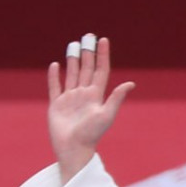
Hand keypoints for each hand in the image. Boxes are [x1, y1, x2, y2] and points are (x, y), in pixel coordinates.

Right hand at [47, 34, 134, 183]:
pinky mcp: (56, 106)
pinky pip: (55, 87)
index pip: (100, 71)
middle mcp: (83, 95)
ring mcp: (70, 100)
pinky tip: (55, 65)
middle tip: (88, 36)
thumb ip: (116, 98)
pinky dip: (54, 76)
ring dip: (73, 60)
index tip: (103, 40)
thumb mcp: (106, 115)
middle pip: (86, 69)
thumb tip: (131, 83)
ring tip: (73, 45)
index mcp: (96, 96)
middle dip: (88, 52)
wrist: (74, 149)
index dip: (102, 56)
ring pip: (72, 74)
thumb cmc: (92, 135)